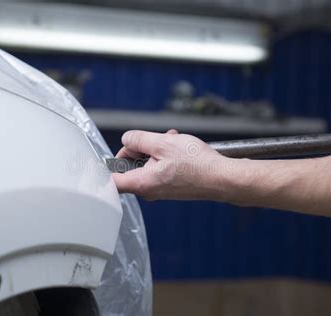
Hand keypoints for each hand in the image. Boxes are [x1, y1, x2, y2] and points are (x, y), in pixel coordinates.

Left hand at [111, 129, 228, 200]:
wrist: (222, 178)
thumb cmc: (197, 164)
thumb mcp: (163, 143)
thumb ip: (138, 140)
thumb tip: (126, 139)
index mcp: (141, 183)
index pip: (110, 180)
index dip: (107, 165)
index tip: (115, 152)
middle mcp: (148, 190)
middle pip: (129, 168)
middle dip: (140, 148)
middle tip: (154, 139)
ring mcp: (159, 189)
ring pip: (146, 165)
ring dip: (156, 149)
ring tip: (172, 139)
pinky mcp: (170, 186)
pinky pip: (158, 169)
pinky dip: (165, 156)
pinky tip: (177, 146)